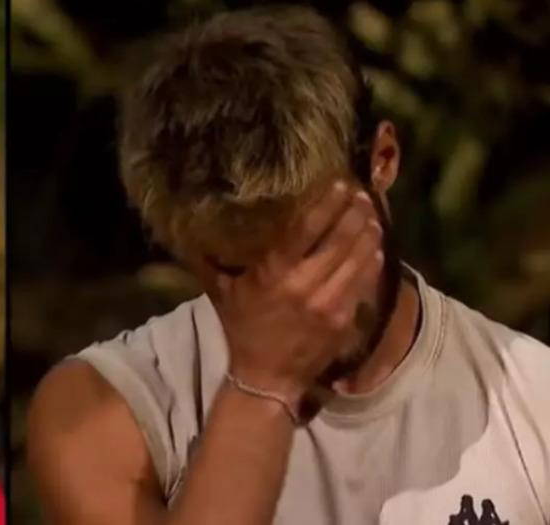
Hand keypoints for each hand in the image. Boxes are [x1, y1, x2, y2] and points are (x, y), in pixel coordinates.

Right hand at [191, 181, 383, 405]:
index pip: (307, 228)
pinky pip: (364, 282)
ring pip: (359, 258)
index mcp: (273, 273)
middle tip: (364, 194)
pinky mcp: (344, 318)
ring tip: (374, 215)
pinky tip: (376, 247)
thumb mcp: (221, 293)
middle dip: (355, 212)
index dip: (326, 203)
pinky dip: (372, 261)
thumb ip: (210, 262)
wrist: (266, 376)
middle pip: (340, 238)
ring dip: (369, 233)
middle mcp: (304, 284)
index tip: (340, 183)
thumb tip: (187, 233)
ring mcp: (329, 302)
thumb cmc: (242, 328)